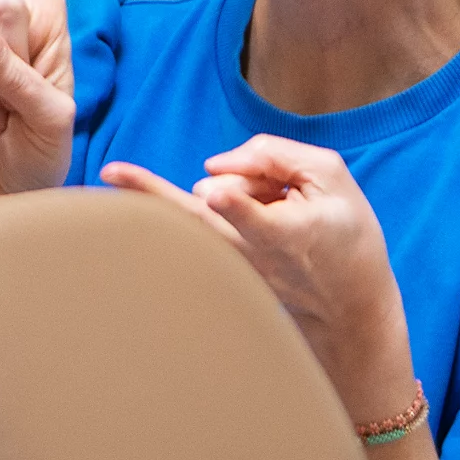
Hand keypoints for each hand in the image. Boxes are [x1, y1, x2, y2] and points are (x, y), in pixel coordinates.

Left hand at [103, 136, 415, 425]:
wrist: (347, 304)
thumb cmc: (345, 233)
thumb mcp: (334, 178)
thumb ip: (278, 155)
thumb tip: (217, 162)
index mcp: (284, 233)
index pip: (253, 215)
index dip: (238, 202)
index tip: (219, 193)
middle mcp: (248, 252)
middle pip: (191, 216)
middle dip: (149, 190)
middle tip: (112, 171)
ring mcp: (231, 264)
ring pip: (194, 204)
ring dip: (225, 185)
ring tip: (278, 200)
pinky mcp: (221, 266)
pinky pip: (198, 218)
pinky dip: (206, 201)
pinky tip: (204, 198)